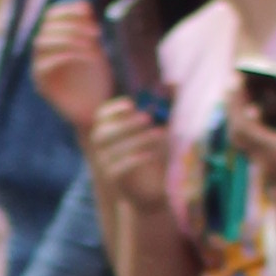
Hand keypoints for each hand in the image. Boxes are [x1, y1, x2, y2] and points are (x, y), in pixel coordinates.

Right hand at [28, 3, 113, 127]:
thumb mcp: (96, 48)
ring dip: (70, 38)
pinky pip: (44, 64)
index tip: (89, 13)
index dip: (68, 10)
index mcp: (55, 40)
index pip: (51, 15)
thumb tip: (82, 5)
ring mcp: (40, 68)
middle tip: (97, 34)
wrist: (97, 110)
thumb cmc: (98, 79)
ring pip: (42, 42)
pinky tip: (89, 58)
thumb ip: (87, 28)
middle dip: (73, 25)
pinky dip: (67, 55)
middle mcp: (43, 53)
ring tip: (93, 46)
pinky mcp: (42, 85)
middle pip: (46, 26)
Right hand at [86, 101, 171, 227]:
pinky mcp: (114, 180)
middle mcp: (102, 148)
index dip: (113, 109)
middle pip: (103, 133)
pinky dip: (135, 159)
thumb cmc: (155, 156)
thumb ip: (165, 107)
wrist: (151, 192)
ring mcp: (105, 165)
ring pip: (113, 150)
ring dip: (137, 139)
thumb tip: (175, 83)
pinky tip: (152, 154)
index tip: (131, 103)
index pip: (100, 117)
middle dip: (125, 124)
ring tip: (161, 134)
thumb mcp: (161, 129)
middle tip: (148, 117)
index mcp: (109, 132)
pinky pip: (119, 168)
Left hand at [241, 86, 275, 249]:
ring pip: (240, 139)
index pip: (244, 126)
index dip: (236, 102)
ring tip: (242, 92)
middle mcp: (264, 163)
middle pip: (236, 130)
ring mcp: (264, 168)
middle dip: (233, 104)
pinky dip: (247, 126)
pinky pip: (249, 146)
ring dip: (238, 114)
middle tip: (235, 81)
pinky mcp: (267, 171)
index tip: (235, 81)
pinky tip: (255, 113)